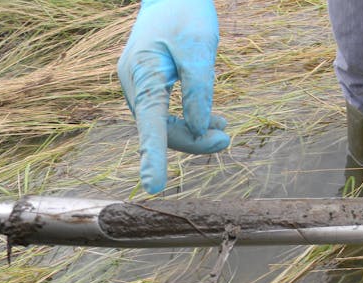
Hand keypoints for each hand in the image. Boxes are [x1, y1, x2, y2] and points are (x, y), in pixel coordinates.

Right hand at [118, 0, 229, 193]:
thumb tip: (197, 129)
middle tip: (227, 138)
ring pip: (165, 125)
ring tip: (225, 131)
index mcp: (142, 74)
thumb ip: (199, 89)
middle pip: (161, 130)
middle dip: (194, 141)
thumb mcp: (199, 46)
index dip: (154, 157)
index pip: (150, 125)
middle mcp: (135, 86)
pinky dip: (190, 121)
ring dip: (194, 133)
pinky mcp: (149, 86)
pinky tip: (215, 123)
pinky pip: (167, 114)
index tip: (154, 186)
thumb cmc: (185, 13)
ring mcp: (140, 87)